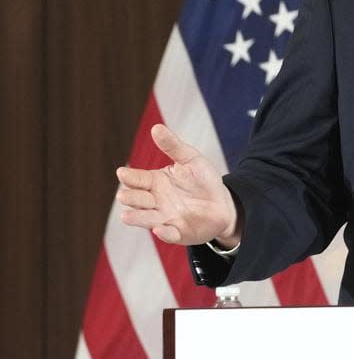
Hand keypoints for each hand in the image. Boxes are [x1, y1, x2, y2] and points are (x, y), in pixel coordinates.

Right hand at [116, 124, 241, 246]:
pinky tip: (160, 229)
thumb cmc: (203, 180)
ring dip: (137, 218)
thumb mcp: (190, 159)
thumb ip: (173, 146)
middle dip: (130, 198)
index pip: (138, 179)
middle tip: (124, 195)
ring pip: (146, 219)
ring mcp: (165, 218)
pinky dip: (164, 233)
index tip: (122, 172)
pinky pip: (169, 234)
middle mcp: (155, 201)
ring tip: (126, 216)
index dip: (130, 177)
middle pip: (137, 199)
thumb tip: (156, 127)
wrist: (222, 203)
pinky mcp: (178, 232)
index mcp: (155, 182)